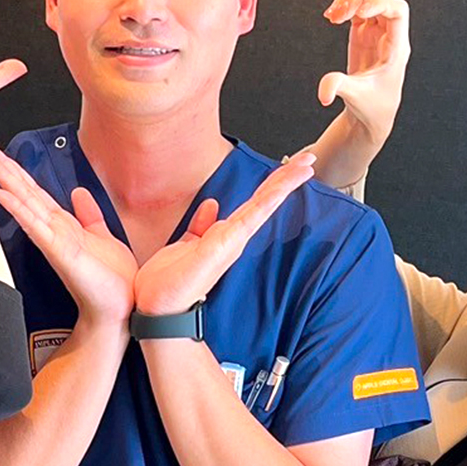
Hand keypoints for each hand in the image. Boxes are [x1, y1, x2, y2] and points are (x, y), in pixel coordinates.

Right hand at [0, 142, 136, 325]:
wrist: (118, 307)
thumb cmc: (111, 280)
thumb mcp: (102, 236)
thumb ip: (89, 215)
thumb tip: (79, 193)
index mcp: (61, 225)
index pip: (33, 190)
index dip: (15, 169)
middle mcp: (52, 230)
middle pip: (22, 191)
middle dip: (1, 167)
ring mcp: (52, 240)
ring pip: (23, 203)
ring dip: (4, 180)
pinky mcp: (59, 251)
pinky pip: (35, 225)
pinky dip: (18, 209)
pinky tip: (2, 194)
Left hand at [133, 153, 315, 315]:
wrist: (157, 307)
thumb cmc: (167, 283)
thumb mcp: (184, 245)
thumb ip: (200, 226)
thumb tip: (212, 205)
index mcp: (223, 236)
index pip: (253, 203)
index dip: (272, 184)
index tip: (290, 167)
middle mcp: (232, 238)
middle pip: (265, 200)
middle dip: (287, 179)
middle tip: (310, 159)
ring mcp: (232, 241)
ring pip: (264, 204)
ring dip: (286, 183)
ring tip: (307, 165)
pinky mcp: (227, 244)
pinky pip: (251, 217)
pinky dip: (269, 200)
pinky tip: (283, 186)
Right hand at [320, 0, 410, 151]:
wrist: (371, 114)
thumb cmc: (372, 107)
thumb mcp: (356, 98)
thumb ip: (339, 89)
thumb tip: (324, 93)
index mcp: (396, 48)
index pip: (398, 12)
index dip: (380, 4)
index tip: (359, 12)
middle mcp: (389, 36)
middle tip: (341, 11)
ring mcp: (377, 33)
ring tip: (332, 15)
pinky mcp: (364, 35)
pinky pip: (358, 9)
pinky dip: (344, 7)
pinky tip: (331, 16)